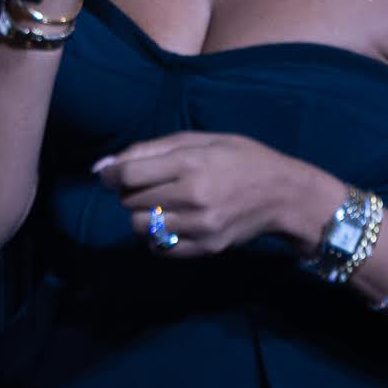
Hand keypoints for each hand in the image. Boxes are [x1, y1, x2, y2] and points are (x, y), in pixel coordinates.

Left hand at [93, 132, 322, 255]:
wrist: (285, 195)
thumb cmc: (242, 159)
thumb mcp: (201, 140)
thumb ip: (150, 150)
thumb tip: (102, 166)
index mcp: (192, 163)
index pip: (128, 174)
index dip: (111, 174)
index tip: (111, 174)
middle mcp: (194, 196)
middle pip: (130, 200)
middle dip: (128, 192)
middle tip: (146, 185)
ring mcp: (200, 226)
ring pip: (139, 226)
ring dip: (140, 214)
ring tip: (160, 202)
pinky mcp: (206, 248)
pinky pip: (159, 247)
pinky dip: (155, 235)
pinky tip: (171, 220)